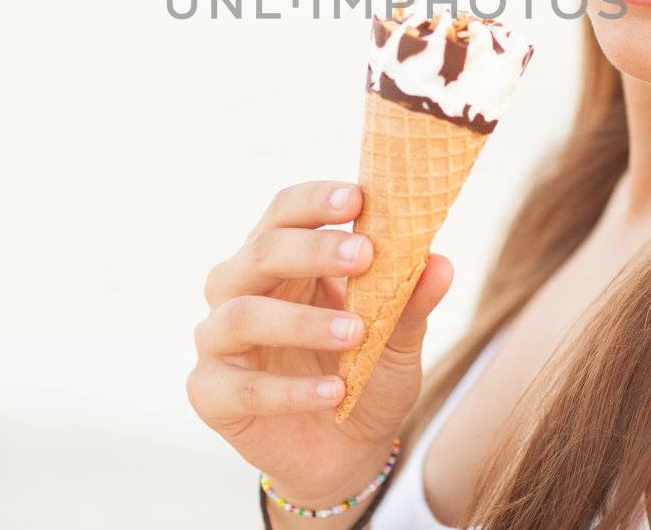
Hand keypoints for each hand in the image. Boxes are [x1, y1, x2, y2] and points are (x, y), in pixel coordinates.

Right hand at [187, 179, 453, 506]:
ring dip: (301, 321)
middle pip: (260, 252)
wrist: (348, 453)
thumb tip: (439, 261)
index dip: (315, 201)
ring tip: (354, 332)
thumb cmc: (366, 375)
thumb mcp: (397, 339)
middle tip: (365, 254)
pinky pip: (243, 388)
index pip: (285, 212)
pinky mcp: (210, 394)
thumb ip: (410, 302)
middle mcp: (239, 289)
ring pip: (243, 315)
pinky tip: (335, 393)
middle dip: (312, 249)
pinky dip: (290, 391)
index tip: (359, 197)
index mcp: (281, 259)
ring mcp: (218, 341)